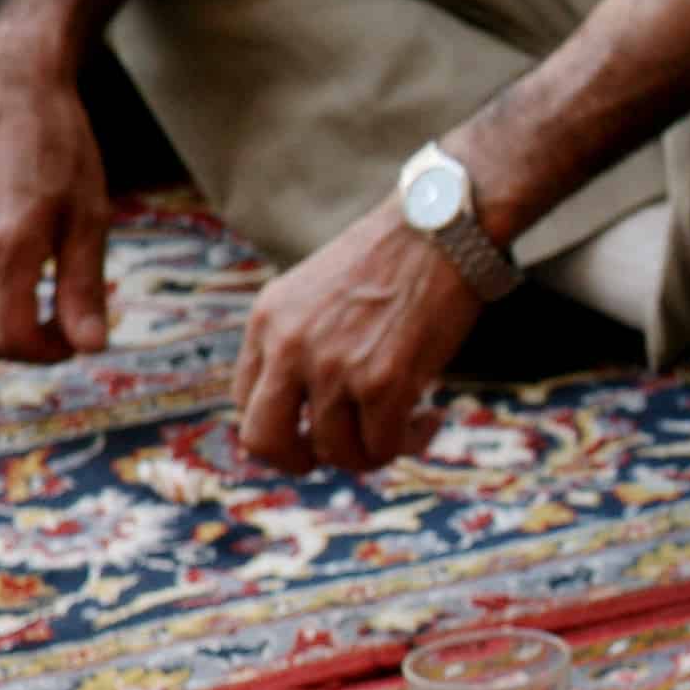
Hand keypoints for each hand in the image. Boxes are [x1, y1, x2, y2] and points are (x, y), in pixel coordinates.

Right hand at [0, 29, 112, 361]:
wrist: (12, 94)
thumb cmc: (63, 153)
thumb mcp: (90, 220)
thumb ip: (85, 288)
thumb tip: (91, 348)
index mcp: (4, 248)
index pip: (15, 340)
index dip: (51, 353)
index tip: (77, 338)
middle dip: (28, 347)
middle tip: (66, 324)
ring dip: (3, 326)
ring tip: (45, 297)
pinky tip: (16, 272)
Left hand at [231, 204, 476, 473]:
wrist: (442, 228)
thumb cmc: (394, 259)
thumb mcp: (320, 293)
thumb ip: (304, 341)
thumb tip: (318, 409)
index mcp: (267, 321)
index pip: (246, 403)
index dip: (285, 426)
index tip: (321, 422)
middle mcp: (289, 346)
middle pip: (263, 443)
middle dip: (301, 461)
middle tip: (341, 450)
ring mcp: (334, 367)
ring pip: (336, 454)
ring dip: (374, 451)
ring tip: (407, 423)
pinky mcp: (383, 382)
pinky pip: (383, 448)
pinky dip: (410, 443)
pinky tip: (430, 416)